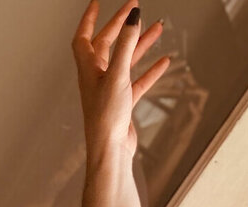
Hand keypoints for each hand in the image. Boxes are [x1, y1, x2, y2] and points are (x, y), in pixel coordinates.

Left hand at [72, 1, 170, 159]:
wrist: (110, 149)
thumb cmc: (106, 117)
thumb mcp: (117, 74)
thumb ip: (126, 44)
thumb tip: (133, 15)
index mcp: (88, 69)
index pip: (84, 38)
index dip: (89, 19)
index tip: (97, 2)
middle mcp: (96, 78)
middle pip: (107, 44)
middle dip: (121, 25)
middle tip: (135, 7)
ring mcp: (110, 90)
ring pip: (125, 61)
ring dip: (140, 44)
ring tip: (158, 28)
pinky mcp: (122, 103)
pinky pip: (137, 82)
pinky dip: (149, 71)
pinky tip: (164, 62)